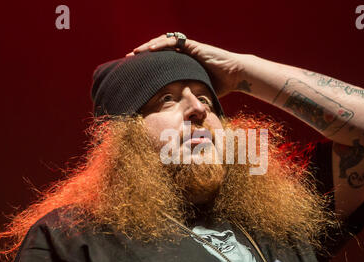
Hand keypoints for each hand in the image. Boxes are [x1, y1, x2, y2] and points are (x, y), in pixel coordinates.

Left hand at [126, 34, 243, 97]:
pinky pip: (173, 42)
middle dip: (143, 54)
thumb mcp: (198, 93)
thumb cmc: (220, 86)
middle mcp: (183, 55)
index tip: (135, 71)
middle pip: (159, 51)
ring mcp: (188, 49)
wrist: (234, 76)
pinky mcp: (192, 46)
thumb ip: (188, 99)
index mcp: (183, 65)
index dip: (148, 65)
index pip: (161, 62)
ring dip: (147, 47)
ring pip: (163, 43)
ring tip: (135, 53)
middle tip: (128, 59)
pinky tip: (150, 49)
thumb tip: (180, 117)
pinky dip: (161, 45)